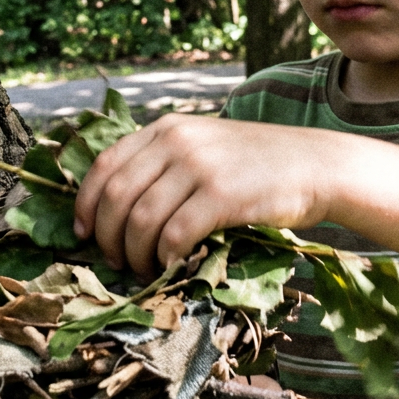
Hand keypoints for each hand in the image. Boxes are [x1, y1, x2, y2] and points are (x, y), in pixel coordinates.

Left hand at [73, 113, 337, 278]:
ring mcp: (200, 166)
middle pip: (116, 197)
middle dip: (108, 237)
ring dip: (135, 254)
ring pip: (140, 220)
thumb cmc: (258, 165)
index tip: (83, 234)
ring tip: (144, 269)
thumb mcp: (205, 146)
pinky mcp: (222, 195)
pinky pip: (174, 234)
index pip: (105, 165)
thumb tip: (117, 208)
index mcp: (167, 128)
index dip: (85, 204)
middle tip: (117, 261)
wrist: (316, 165)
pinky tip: (171, 265)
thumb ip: (165, 164)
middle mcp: (177, 141)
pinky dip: (164, 257)